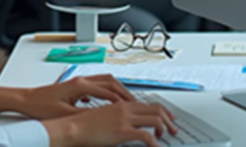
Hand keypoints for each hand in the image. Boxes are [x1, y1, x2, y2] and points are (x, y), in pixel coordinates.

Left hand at [0, 76, 133, 119]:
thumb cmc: (41, 106)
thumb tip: (102, 120)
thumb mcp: (65, 114)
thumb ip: (85, 115)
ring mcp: (78, 81)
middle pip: (110, 82)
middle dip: (125, 92)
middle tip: (136, 104)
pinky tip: (109, 100)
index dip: (122, 101)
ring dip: (118, 89)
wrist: (25, 99)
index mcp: (80, 85)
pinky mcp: (75, 85)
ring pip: (105, 80)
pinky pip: (98, 84)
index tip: (133, 108)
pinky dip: (108, 90)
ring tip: (128, 100)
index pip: (108, 91)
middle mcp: (81, 80)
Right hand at [42, 102, 177, 146]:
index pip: (148, 104)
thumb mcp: (103, 117)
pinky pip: (146, 136)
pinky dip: (155, 143)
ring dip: (164, 129)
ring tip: (164, 138)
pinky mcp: (122, 131)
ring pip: (155, 119)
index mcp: (121, 104)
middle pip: (156, 109)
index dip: (162, 111)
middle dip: (168, 119)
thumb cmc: (83, 125)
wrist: (72, 128)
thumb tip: (127, 125)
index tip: (168, 119)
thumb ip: (117, 118)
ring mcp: (124, 118)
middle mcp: (125, 108)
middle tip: (173, 129)